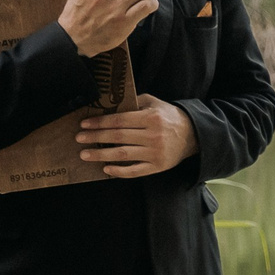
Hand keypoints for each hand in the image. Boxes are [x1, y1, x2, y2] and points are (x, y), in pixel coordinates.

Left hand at [77, 94, 196, 177]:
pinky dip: (119, 171)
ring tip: (85, 154)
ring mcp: (156, 153)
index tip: (84, 124)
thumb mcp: (155, 104)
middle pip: (118, 137)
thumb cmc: (170, 117)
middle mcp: (154, 136)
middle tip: (79, 138)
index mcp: (151, 118)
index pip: (119, 120)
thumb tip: (109, 104)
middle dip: (95, 137)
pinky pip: (135, 171)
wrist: (194, 135)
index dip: (99, 122)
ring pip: (122, 154)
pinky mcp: (158, 166)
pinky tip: (106, 168)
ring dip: (100, 155)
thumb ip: (135, 102)